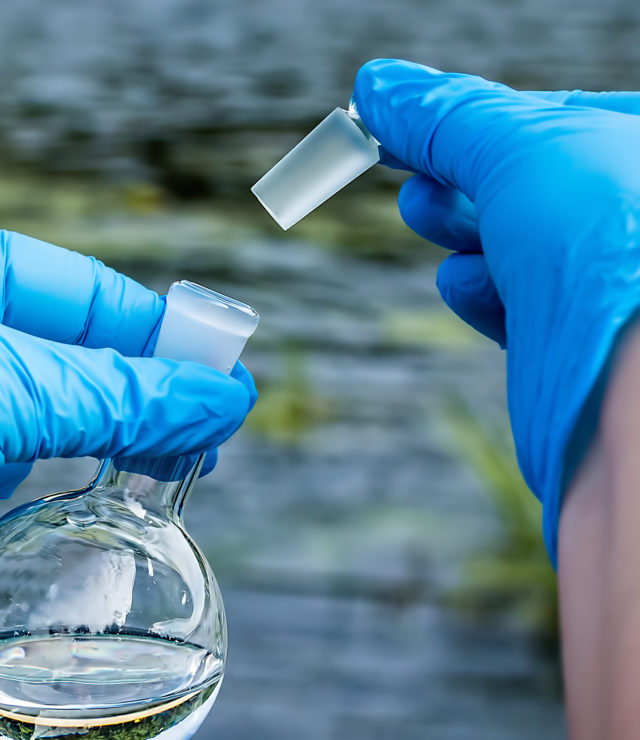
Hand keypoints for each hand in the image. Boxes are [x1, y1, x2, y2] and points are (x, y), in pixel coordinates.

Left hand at [0, 222, 255, 669]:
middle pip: (43, 358)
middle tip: (181, 451)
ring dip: (42, 448)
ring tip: (88, 474)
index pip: (76, 291)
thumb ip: (113, 396)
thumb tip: (217, 398)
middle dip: (108, 402)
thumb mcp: (0, 384)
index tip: (214, 382)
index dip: (150, 335)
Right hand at [353, 60, 639, 557]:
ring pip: (510, 241)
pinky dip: (478, 291)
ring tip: (428, 214)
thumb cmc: (611, 250)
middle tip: (405, 167)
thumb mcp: (521, 149)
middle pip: (524, 179)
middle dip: (459, 171)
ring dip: (461, 227)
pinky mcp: (568, 344)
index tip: (398, 118)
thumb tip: (378, 86)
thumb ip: (449, 118)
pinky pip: (509, 301)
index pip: (552, 117)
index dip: (472, 117)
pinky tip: (469, 286)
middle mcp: (626, 220)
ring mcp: (601, 284)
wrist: (630, 398)